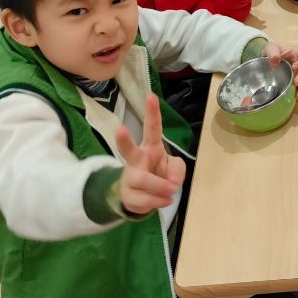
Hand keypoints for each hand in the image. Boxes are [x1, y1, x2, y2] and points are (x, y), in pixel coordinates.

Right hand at [116, 95, 186, 215]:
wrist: (139, 196)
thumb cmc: (158, 173)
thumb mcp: (174, 168)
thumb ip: (178, 170)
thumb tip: (172, 181)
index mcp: (150, 148)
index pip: (152, 128)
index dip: (152, 113)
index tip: (151, 96)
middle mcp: (136, 160)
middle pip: (128, 150)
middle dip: (124, 140)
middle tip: (120, 129)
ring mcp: (129, 177)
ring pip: (142, 180)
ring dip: (160, 186)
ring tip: (171, 191)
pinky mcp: (127, 195)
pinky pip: (144, 200)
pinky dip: (158, 201)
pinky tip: (165, 200)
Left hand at [264, 42, 297, 99]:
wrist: (267, 60)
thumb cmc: (273, 51)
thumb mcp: (271, 48)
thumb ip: (273, 52)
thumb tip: (275, 61)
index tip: (295, 66)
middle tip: (296, 82)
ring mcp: (296, 74)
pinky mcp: (292, 82)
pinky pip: (297, 88)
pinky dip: (296, 94)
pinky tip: (296, 100)